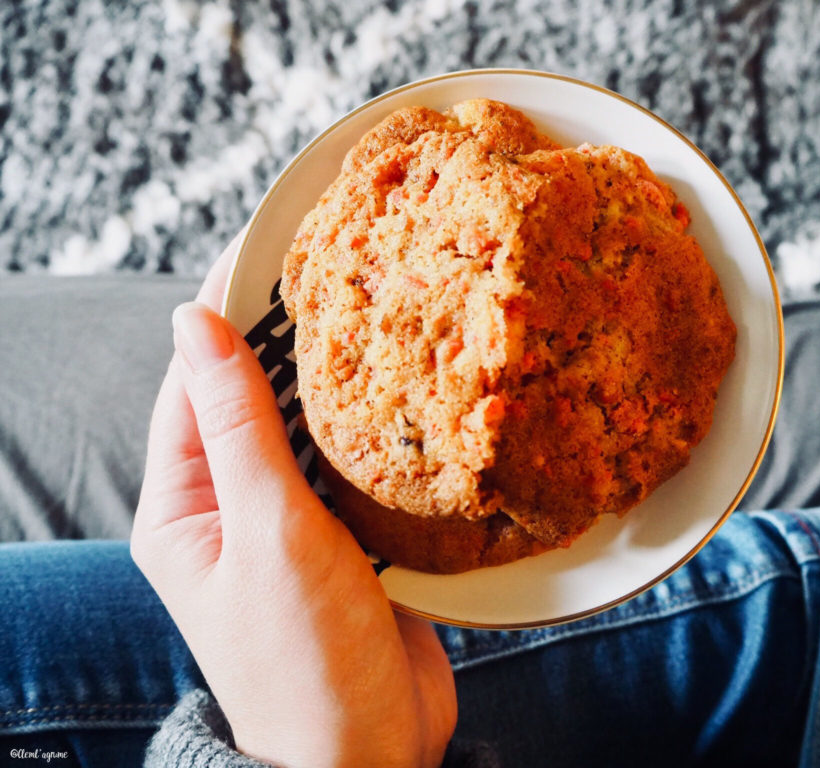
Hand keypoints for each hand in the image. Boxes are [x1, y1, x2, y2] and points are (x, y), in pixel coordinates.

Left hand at [131, 237, 455, 767]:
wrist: (370, 757)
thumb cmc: (303, 658)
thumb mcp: (265, 529)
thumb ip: (237, 424)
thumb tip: (193, 321)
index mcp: (185, 507)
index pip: (194, 386)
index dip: (226, 318)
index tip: (266, 253)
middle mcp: (231, 510)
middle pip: (254, 403)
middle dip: (290, 346)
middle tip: (341, 275)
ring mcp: (292, 526)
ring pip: (310, 433)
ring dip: (337, 387)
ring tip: (378, 317)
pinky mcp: (349, 541)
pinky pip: (353, 469)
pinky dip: (373, 433)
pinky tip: (406, 394)